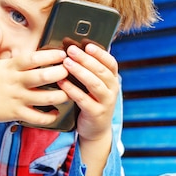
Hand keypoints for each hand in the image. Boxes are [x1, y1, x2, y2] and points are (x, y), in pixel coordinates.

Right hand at [0, 24, 69, 148]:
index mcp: (10, 67)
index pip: (32, 59)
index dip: (49, 56)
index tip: (62, 53)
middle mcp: (16, 83)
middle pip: (42, 78)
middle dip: (60, 73)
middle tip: (71, 70)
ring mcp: (17, 99)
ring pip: (44, 99)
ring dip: (60, 95)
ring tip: (70, 91)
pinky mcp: (17, 114)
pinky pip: (36, 118)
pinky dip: (49, 117)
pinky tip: (56, 112)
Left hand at [58, 43, 119, 175]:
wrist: (95, 130)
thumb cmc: (91, 102)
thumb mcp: (95, 86)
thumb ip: (90, 71)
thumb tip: (76, 50)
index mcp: (112, 80)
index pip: (111, 63)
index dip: (100, 53)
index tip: (87, 45)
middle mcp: (112, 90)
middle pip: (101, 71)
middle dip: (85, 59)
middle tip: (71, 50)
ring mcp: (105, 102)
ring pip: (94, 84)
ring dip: (80, 71)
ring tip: (66, 63)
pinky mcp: (95, 113)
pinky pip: (83, 99)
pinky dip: (72, 89)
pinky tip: (62, 82)